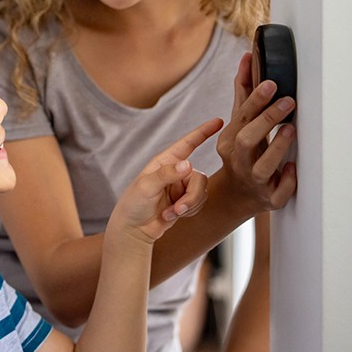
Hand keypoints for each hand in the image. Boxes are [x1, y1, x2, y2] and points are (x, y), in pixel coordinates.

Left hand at [114, 119, 221, 241]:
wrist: (133, 230)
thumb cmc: (133, 205)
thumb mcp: (146, 187)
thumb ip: (166, 175)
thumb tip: (188, 164)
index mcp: (164, 162)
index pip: (187, 143)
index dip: (203, 132)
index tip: (219, 121)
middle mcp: (176, 172)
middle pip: (200, 177)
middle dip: (191, 196)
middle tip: (177, 209)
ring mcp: (182, 187)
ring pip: (202, 192)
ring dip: (189, 206)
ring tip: (170, 214)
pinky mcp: (186, 201)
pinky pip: (200, 203)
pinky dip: (189, 212)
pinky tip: (171, 216)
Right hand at [215, 52, 297, 213]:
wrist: (238, 193)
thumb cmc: (242, 151)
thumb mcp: (238, 124)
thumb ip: (243, 93)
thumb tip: (248, 58)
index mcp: (230, 140)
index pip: (241, 117)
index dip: (255, 100)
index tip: (272, 83)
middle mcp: (239, 161)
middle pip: (247, 140)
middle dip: (267, 119)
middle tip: (289, 100)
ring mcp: (254, 181)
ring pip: (262, 168)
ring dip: (277, 147)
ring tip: (292, 128)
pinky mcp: (269, 198)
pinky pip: (278, 194)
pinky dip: (287, 181)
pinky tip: (293, 168)